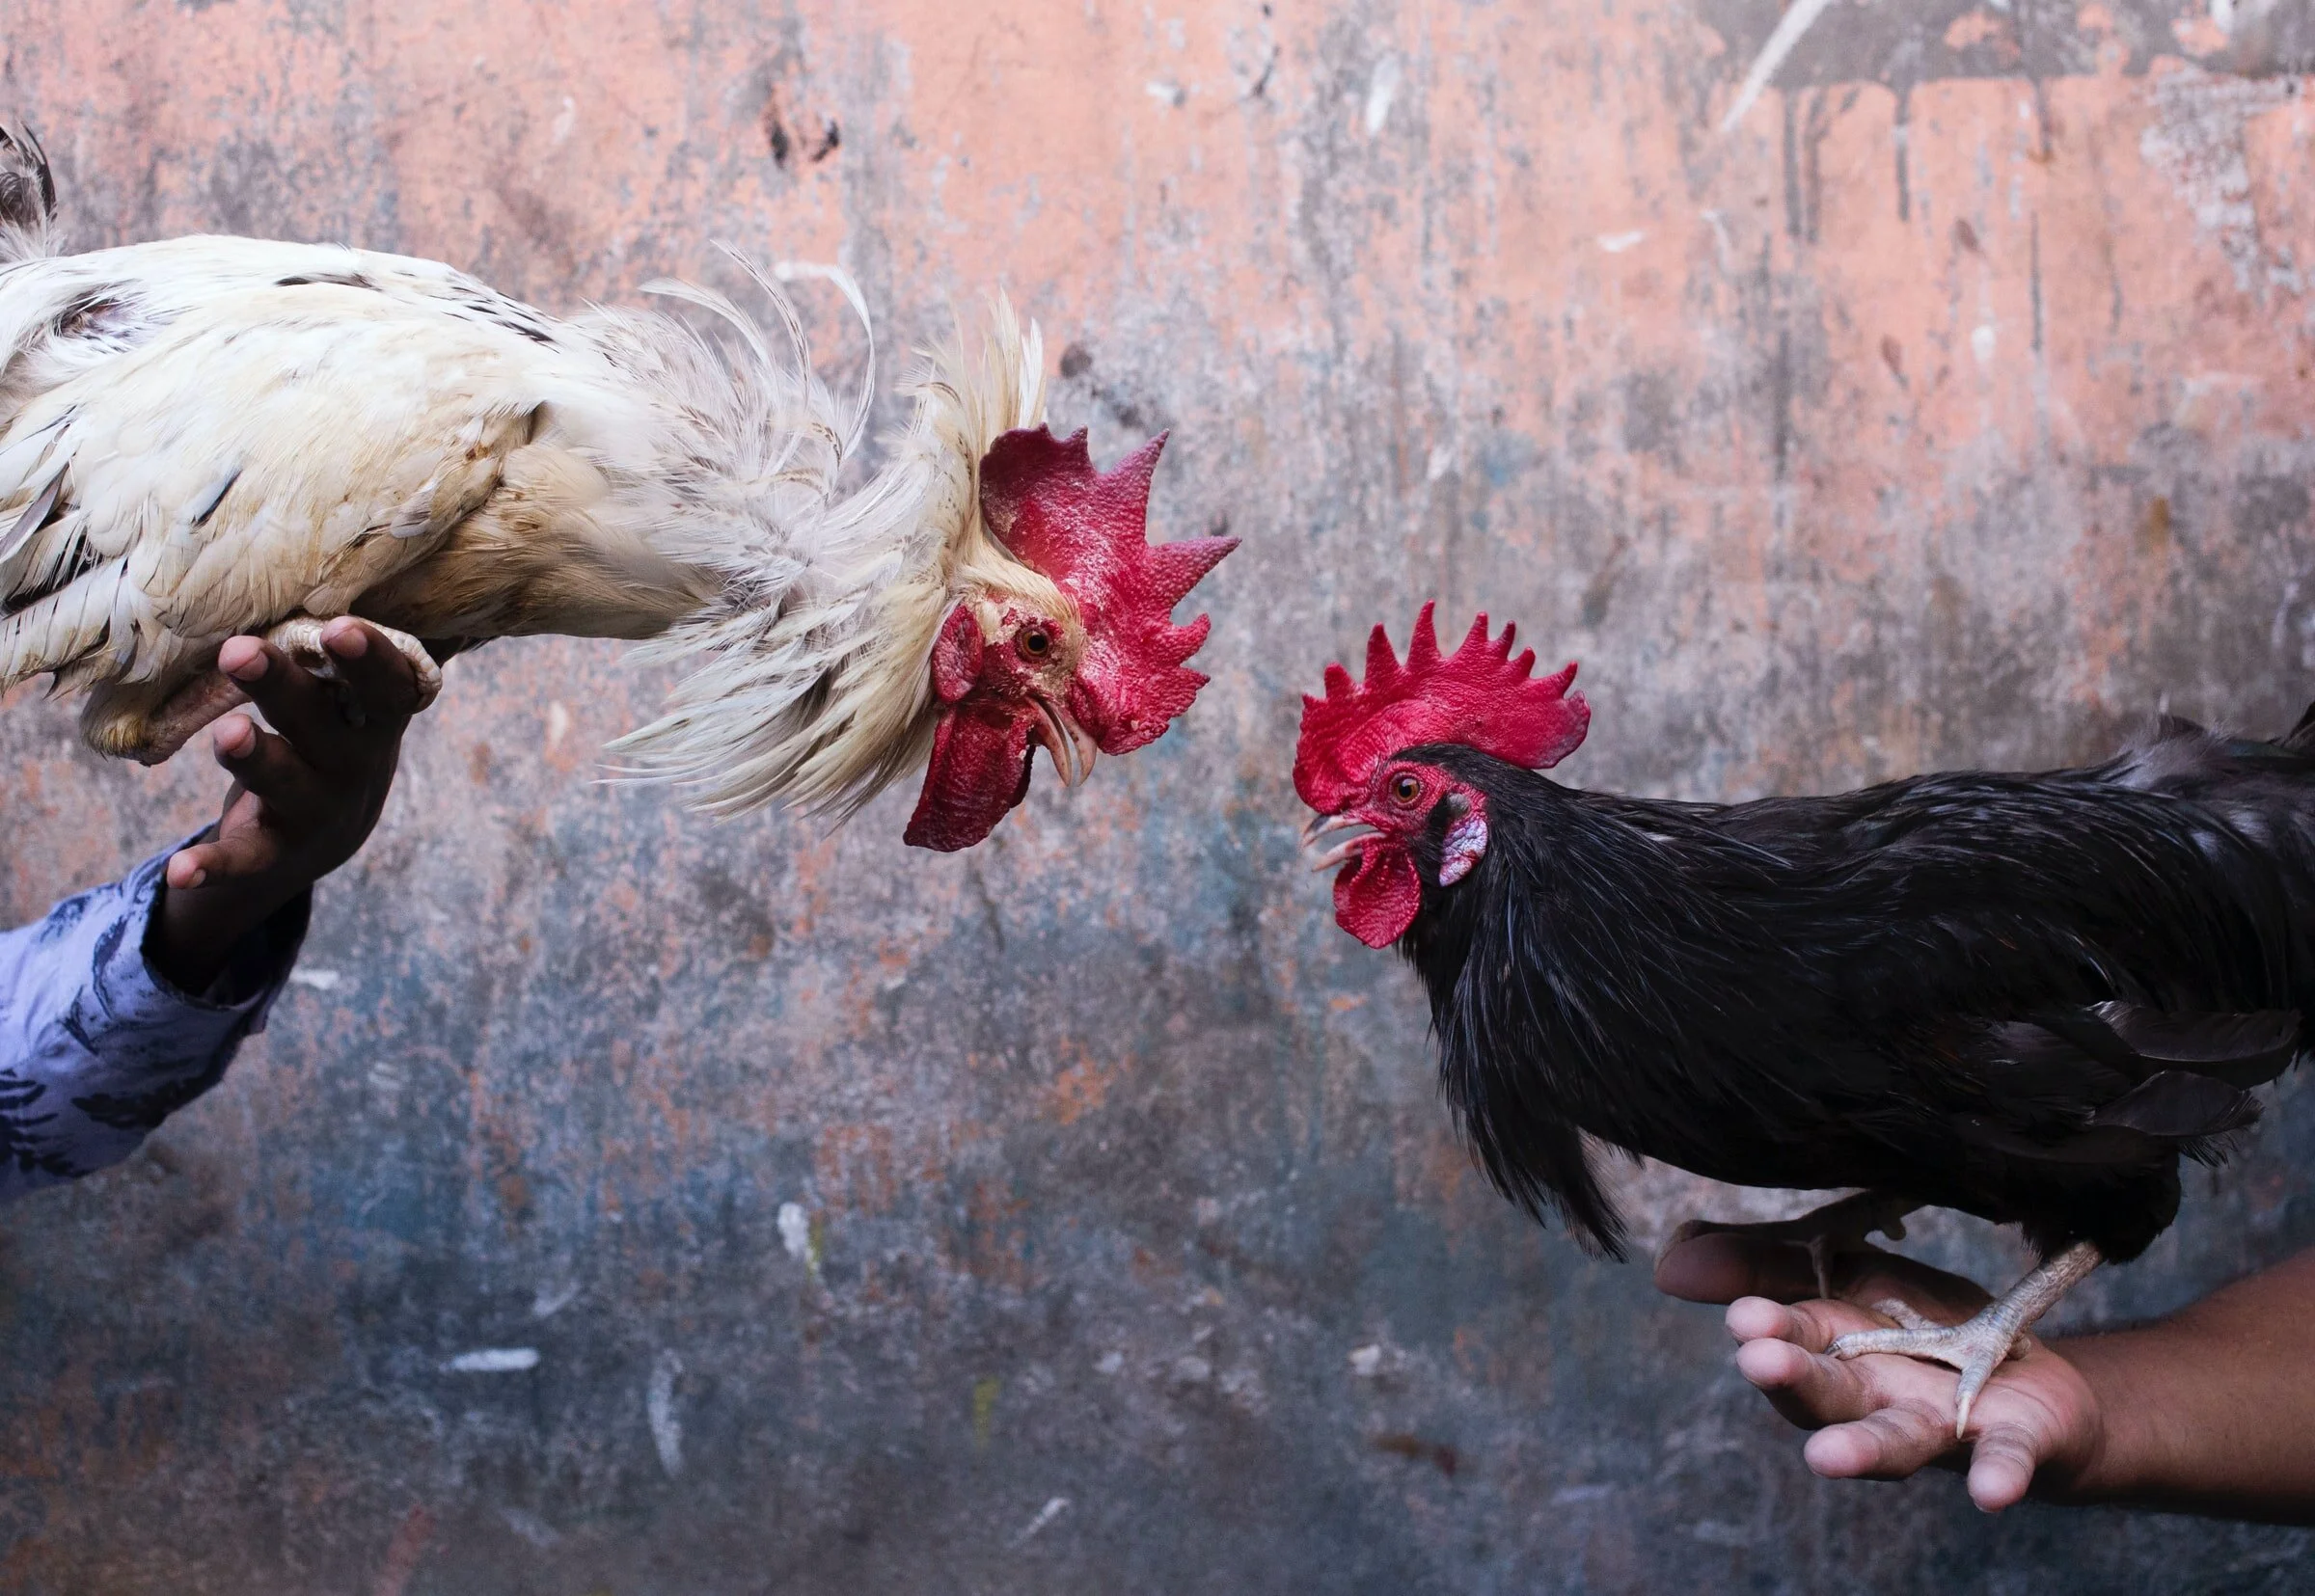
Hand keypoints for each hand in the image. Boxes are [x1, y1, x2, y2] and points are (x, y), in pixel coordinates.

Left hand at [148, 619, 423, 991]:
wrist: (328, 833)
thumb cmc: (327, 734)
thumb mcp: (344, 697)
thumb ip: (330, 654)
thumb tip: (308, 553)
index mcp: (373, 719)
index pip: (385, 685)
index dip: (369, 659)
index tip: (340, 627)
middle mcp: (353, 764)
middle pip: (320, 722)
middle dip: (282, 687)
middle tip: (241, 651)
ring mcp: (317, 810)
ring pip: (286, 783)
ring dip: (256, 761)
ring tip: (227, 737)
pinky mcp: (276, 852)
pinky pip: (246, 858)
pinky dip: (215, 865)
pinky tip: (183, 869)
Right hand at [1658, 1232, 2106, 1511]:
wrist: (2038, 1377)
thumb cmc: (1925, 1328)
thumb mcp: (1848, 1272)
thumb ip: (1761, 1262)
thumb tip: (1668, 1266)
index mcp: (1835, 1346)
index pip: (1793, 1337)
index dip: (1770, 1329)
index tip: (1743, 1320)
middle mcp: (1877, 1395)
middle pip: (1831, 1393)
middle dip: (1796, 1380)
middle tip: (1760, 1361)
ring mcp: (1941, 1422)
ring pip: (1896, 1439)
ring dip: (1861, 1451)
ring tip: (1827, 1459)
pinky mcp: (2014, 1440)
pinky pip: (2007, 1459)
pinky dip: (1999, 1475)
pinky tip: (1992, 1493)